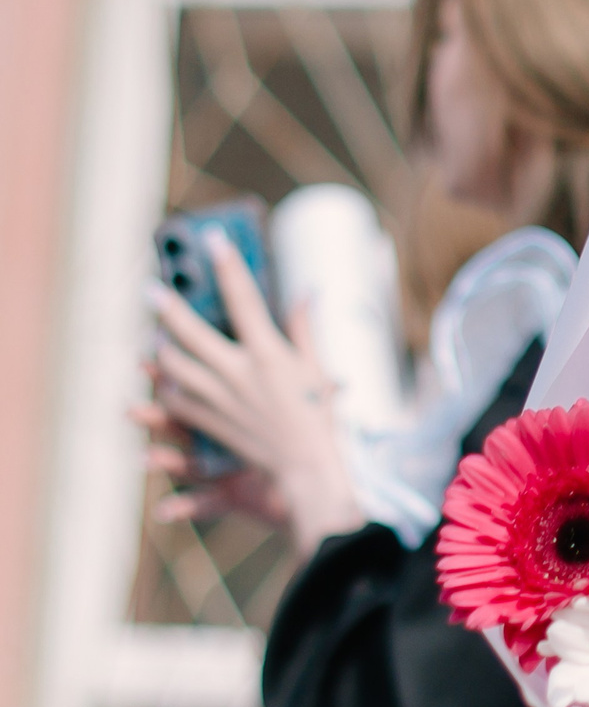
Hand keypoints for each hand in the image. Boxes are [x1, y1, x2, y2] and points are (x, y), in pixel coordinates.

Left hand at [145, 231, 365, 558]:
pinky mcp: (208, 422)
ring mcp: (218, 398)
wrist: (303, 467)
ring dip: (162, 347)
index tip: (213, 239)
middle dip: (167, 305)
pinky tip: (169, 378)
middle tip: (152, 288)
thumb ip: (305, 328)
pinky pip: (177, 398)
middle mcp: (237, 373)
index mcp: (268, 353)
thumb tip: (308, 292)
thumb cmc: (318, 416)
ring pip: (174, 364)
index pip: (243, 298)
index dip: (227, 264)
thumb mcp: (315, 368)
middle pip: (190, 330)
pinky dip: (169, 385)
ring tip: (157, 335)